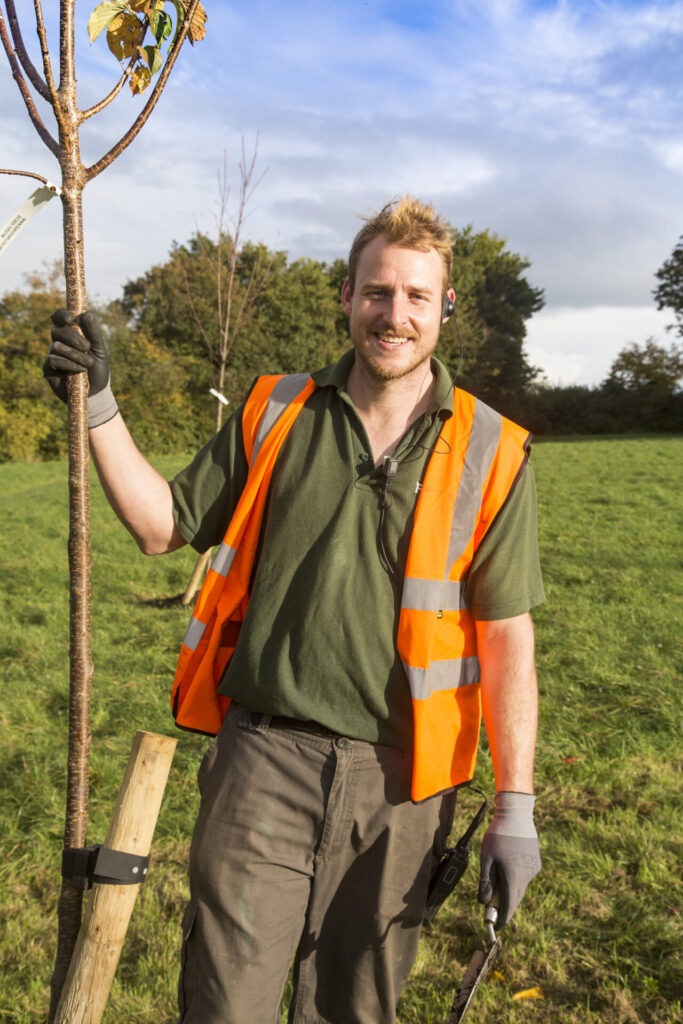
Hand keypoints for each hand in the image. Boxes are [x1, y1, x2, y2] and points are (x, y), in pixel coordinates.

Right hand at [43, 309, 117, 427]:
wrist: (96, 392)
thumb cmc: (98, 370)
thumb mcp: (100, 350)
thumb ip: (94, 332)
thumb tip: (86, 314)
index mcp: (71, 334)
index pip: (59, 318)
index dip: (61, 315)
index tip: (69, 319)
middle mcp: (59, 342)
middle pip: (57, 330)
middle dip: (74, 338)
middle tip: (87, 347)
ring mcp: (52, 355)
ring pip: (57, 346)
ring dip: (75, 355)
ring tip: (87, 364)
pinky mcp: (48, 369)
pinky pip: (53, 360)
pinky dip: (69, 364)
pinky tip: (79, 371)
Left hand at [478, 791, 540, 926]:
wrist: (517, 815)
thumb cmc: (498, 835)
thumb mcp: (486, 858)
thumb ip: (485, 882)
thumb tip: (483, 902)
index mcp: (513, 876)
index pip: (509, 906)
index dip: (502, 918)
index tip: (496, 927)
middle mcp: (526, 876)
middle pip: (515, 898)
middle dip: (505, 905)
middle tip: (493, 908)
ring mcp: (533, 870)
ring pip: (520, 886)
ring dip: (510, 888)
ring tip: (499, 876)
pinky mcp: (536, 863)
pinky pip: (525, 876)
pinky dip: (517, 876)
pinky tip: (509, 863)